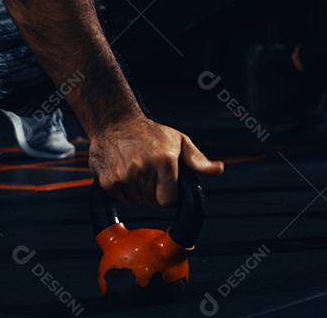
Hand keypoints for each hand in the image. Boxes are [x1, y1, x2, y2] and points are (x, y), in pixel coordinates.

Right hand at [88, 115, 223, 206]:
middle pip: (153, 202)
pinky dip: (125, 192)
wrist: (116, 123)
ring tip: (139, 171)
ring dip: (140, 193)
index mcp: (164, 161)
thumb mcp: (180, 142)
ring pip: (137, 202)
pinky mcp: (108, 181)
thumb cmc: (151, 133)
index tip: (169, 186)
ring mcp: (123, 176)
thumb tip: (218, 170)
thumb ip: (199, 161)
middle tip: (153, 174)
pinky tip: (127, 174)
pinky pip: (121, 199)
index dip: (170, 196)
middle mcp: (143, 169)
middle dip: (156, 193)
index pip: (169, 200)